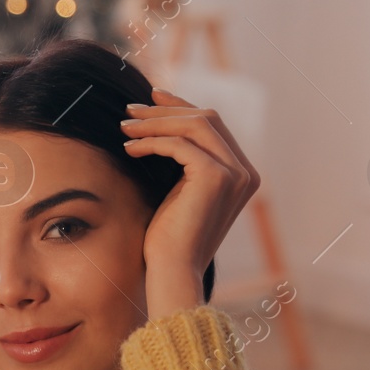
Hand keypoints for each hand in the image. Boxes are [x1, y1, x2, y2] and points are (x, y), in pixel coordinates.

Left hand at [120, 88, 260, 319]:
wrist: (173, 272)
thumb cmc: (169, 239)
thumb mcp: (178, 192)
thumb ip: (182, 161)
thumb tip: (159, 125)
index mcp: (242, 174)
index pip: (213, 125)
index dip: (181, 106)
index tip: (150, 98)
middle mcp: (245, 172)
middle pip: (206, 118)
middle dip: (166, 109)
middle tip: (130, 109)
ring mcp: (235, 173)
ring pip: (194, 125)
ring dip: (155, 122)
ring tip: (124, 126)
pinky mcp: (215, 177)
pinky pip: (180, 145)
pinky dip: (152, 141)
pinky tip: (129, 148)